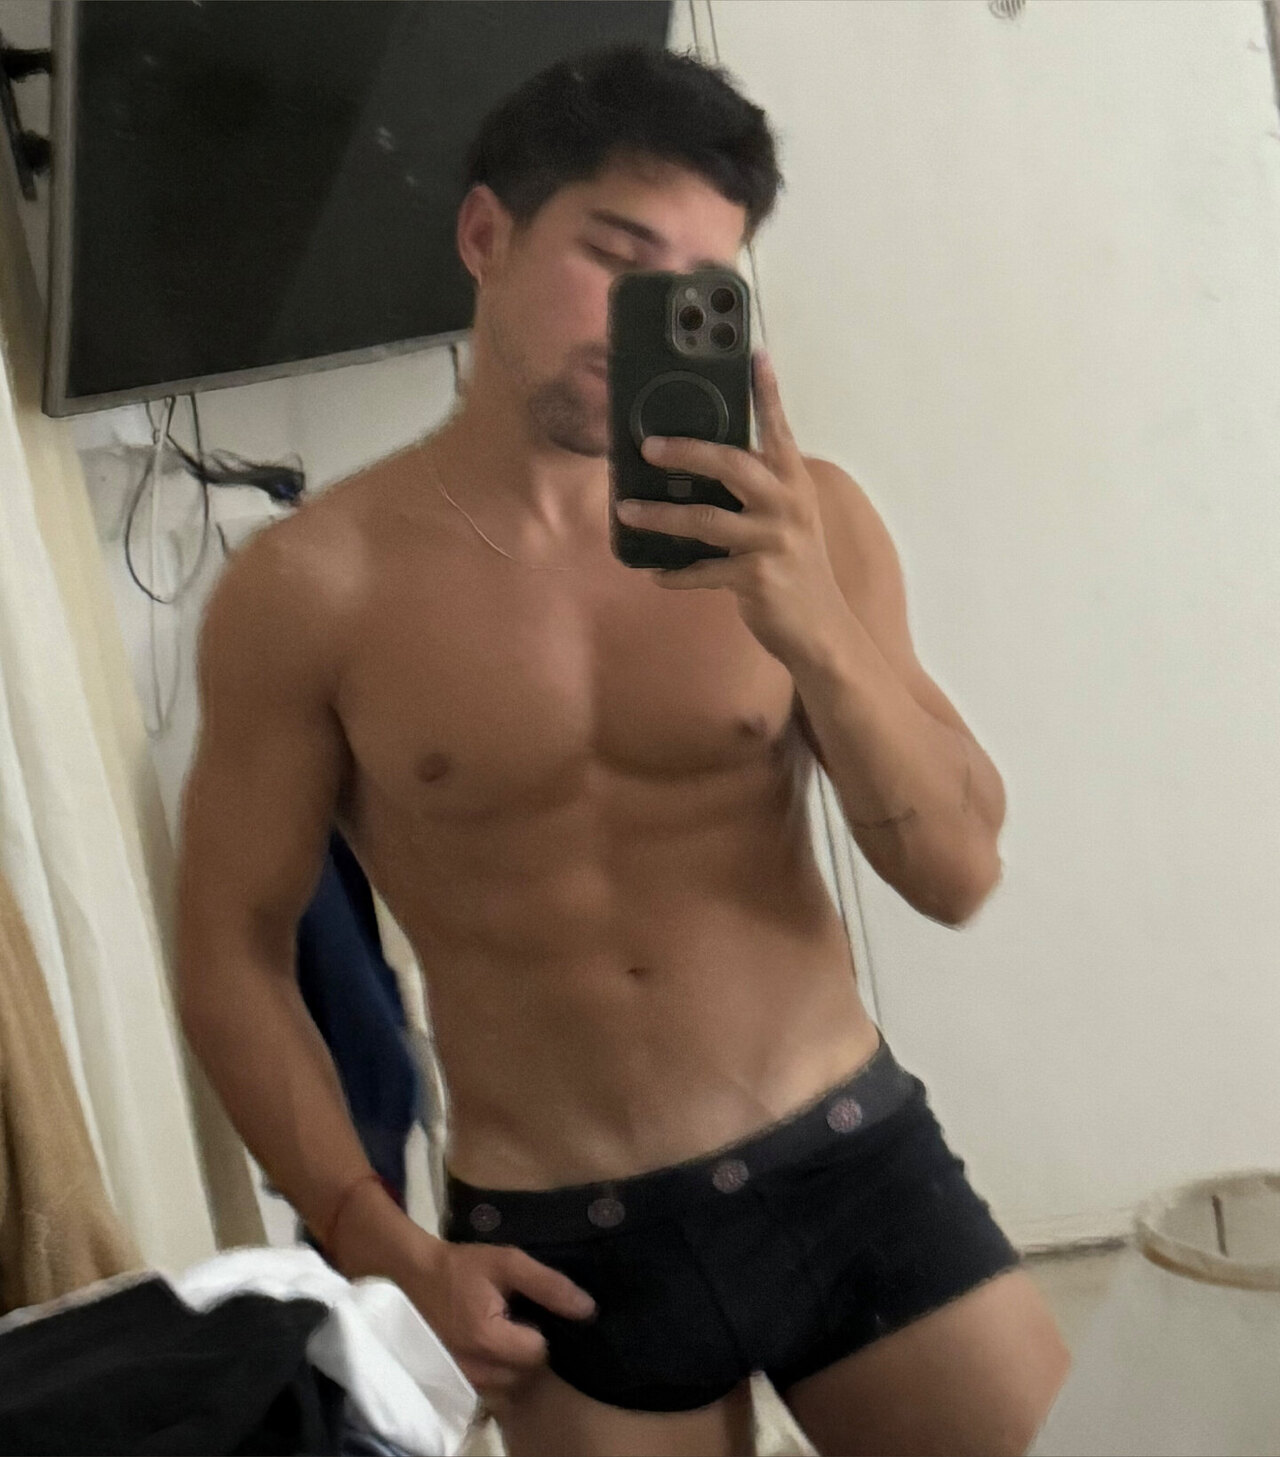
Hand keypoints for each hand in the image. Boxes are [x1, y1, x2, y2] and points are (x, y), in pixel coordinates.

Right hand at [402, 1238, 596, 1412]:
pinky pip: (492, 1381)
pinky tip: (494, 1336)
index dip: (544, 1330)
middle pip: (526, 1371)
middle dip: (531, 1346)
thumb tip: (588, 1310)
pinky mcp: (457, 1376)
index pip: (540, 1352)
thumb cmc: (464, 1266)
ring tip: (507, 1324)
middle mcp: (476, 1368)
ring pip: (511, 1381)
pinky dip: (499, 1364)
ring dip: (515, 1357)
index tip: (533, 1308)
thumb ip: (549, 1286)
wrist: (417, 1273)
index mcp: (489, 1340)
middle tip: (521, 1314)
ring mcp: (464, 1376)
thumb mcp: (509, 1263)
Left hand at [613, 351, 851, 664]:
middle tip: (648, 446)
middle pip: (732, 464)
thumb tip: (699, 471)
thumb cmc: (796, 570)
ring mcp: (773, 542)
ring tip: (626, 510)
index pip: (779, 430)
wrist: (822, 631)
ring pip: (706, 520)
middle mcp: (787, 506)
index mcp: (794, 485)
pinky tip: (654, 573)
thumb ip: (756, 494)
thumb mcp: (786, 522)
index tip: (755, 355)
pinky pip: (703, 571)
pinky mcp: (757, 578)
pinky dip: (676, 573)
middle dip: (688, 450)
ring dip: (660, 515)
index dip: (767, 393)